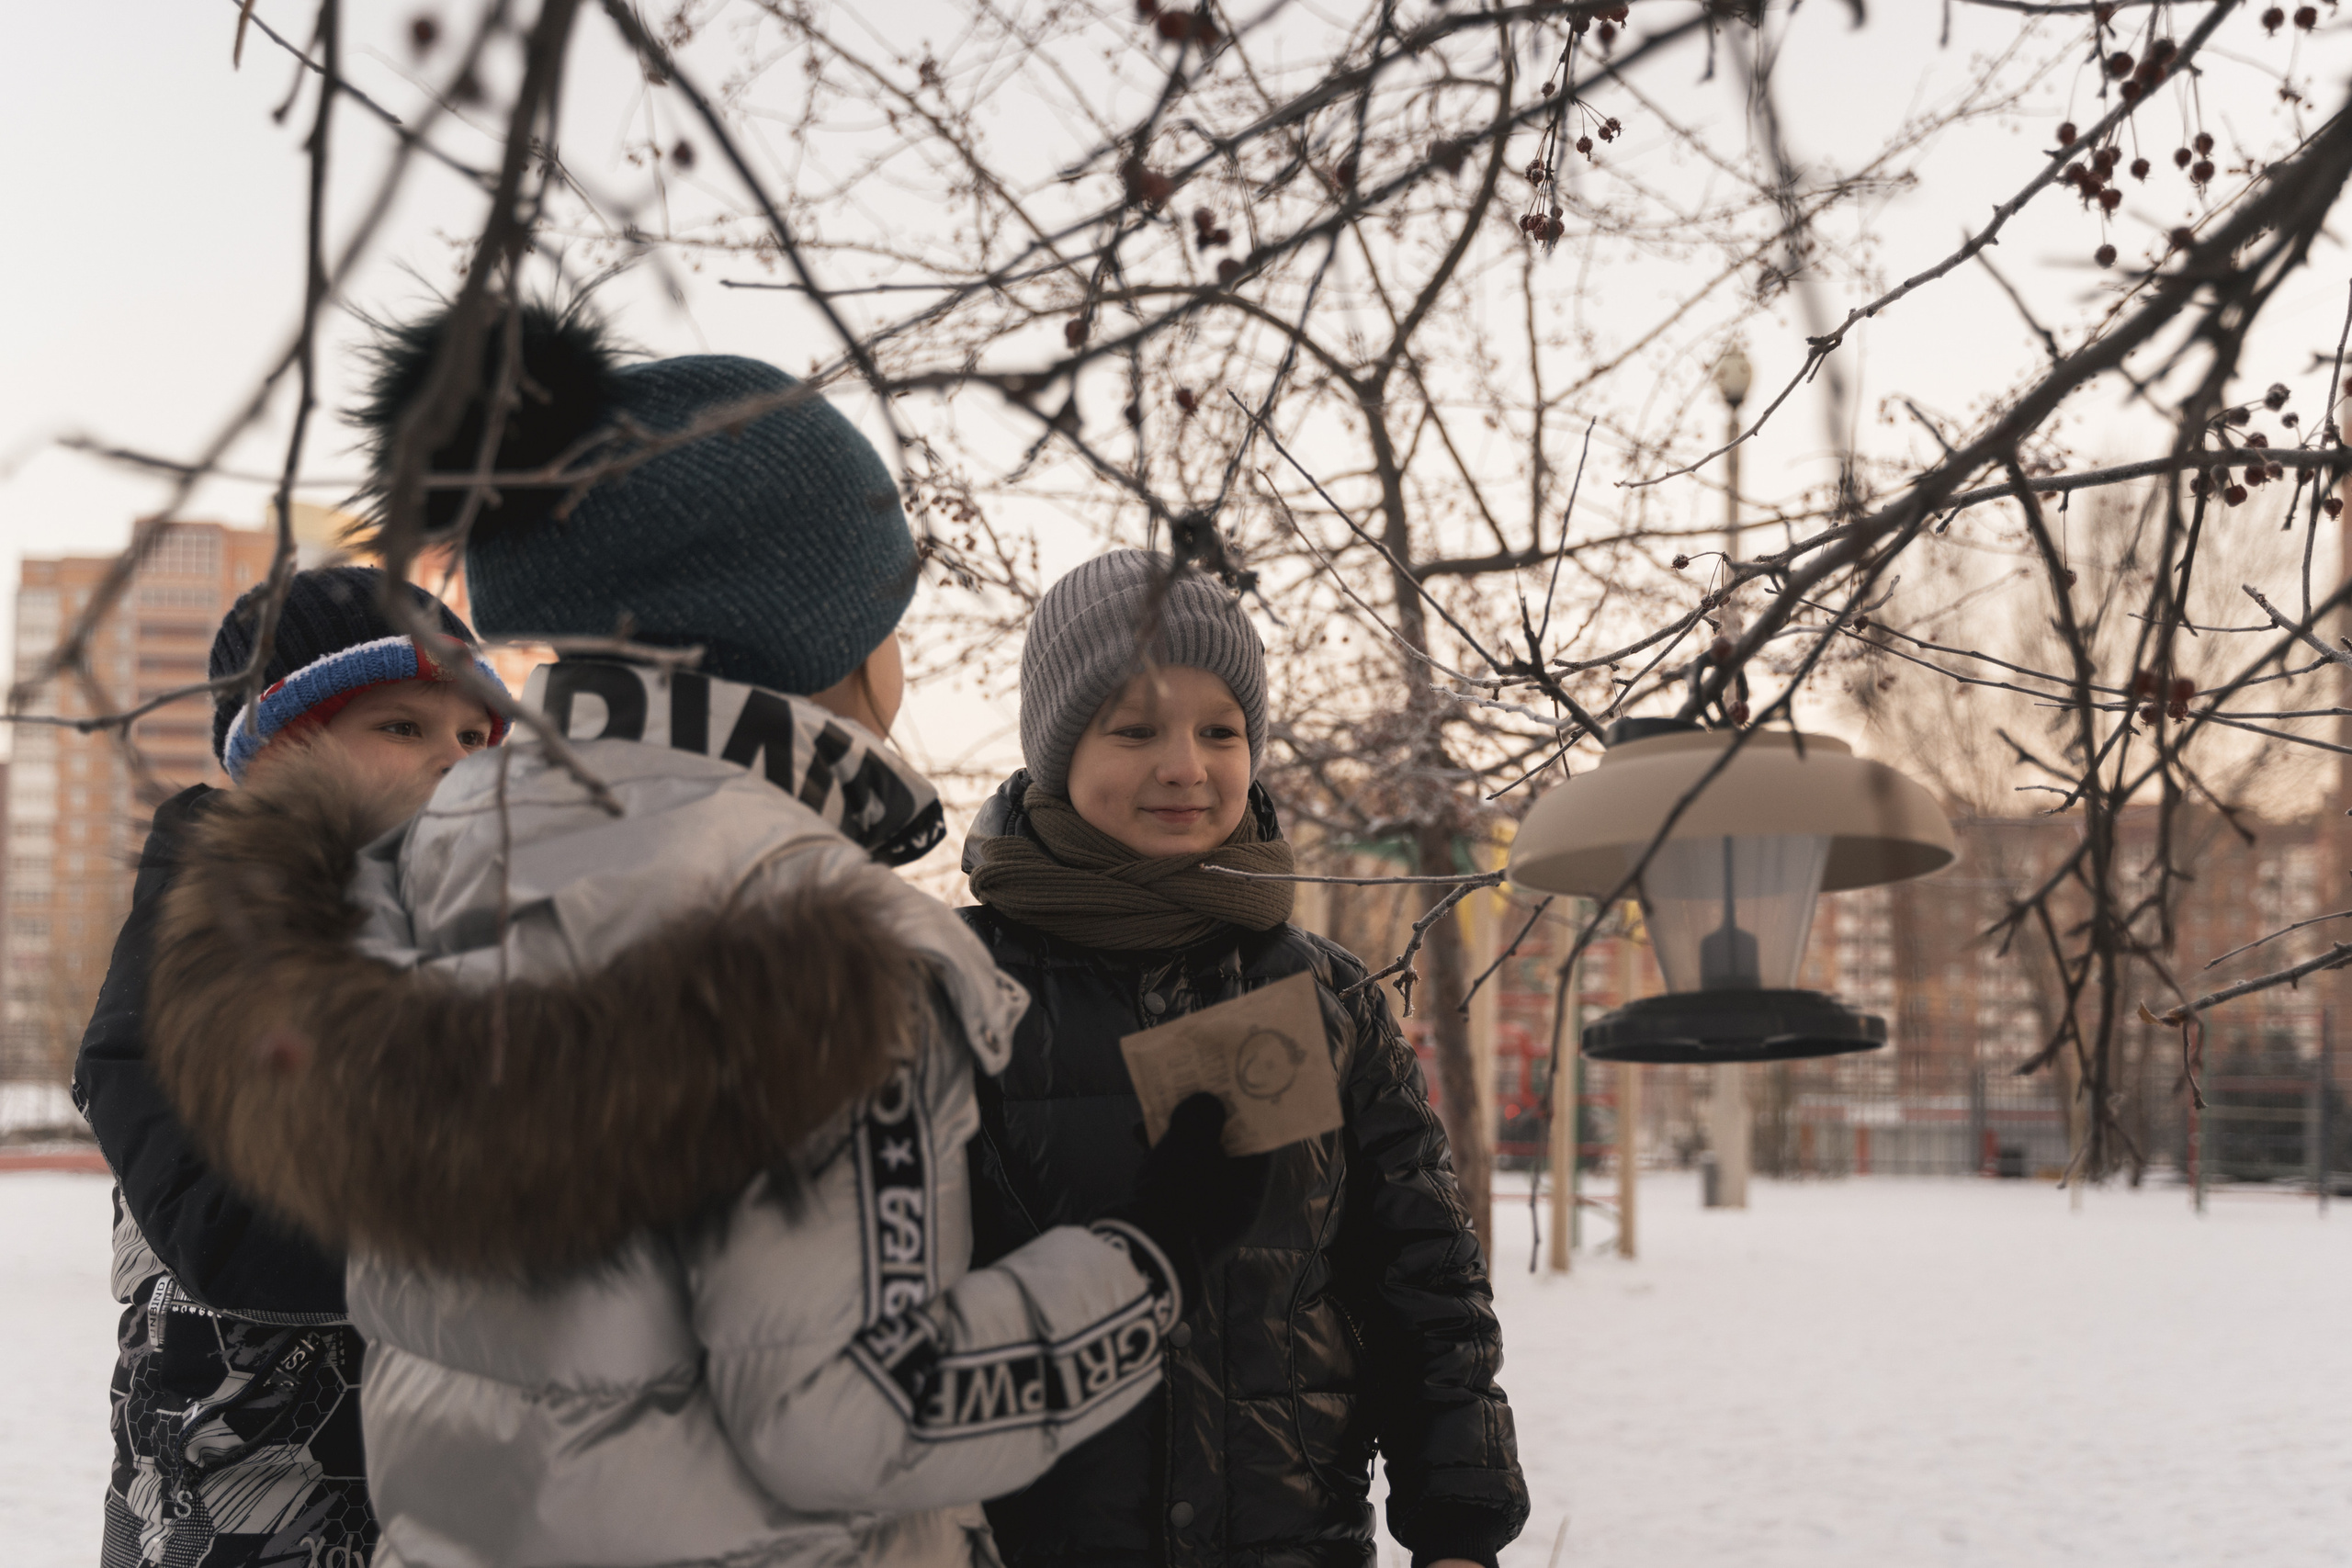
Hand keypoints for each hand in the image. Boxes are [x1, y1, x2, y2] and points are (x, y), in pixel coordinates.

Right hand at [1099, 1093, 1270, 1302]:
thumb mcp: (1189, 1147)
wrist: (1138, 1256)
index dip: (1250, 1112)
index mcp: (1249, 1191)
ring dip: (1178, 1135)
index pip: (1260, 1144)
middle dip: (1208, 1120)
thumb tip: (1206, 1102)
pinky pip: (1172, 1179)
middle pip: (1226, 1152)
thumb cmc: (1176, 1196)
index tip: (1239, 1084)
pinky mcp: (1172, 1219)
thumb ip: (1199, 1118)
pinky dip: (1160, 1157)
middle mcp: (1230, 1205)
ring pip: (1195, 1164)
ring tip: (1159, 1110)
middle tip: (1196, 1089)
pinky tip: (1139, 1135)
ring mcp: (1200, 1214)